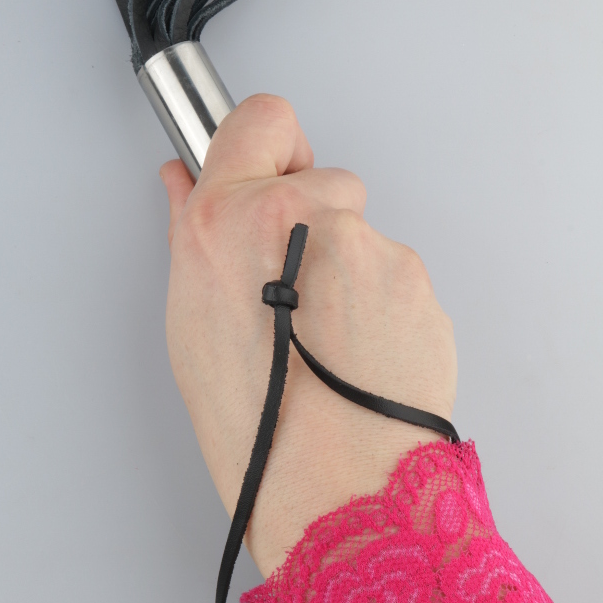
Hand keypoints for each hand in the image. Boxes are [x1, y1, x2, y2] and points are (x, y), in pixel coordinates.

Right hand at [160, 96, 456, 576]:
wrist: (336, 485)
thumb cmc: (256, 423)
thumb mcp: (190, 320)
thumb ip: (193, 231)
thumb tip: (186, 182)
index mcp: (232, 220)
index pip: (262, 117)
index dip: (268, 146)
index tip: (270, 175)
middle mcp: (306, 217)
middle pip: (324, 176)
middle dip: (314, 216)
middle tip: (295, 287)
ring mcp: (370, 246)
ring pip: (362, 232)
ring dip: (348, 268)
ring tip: (327, 337)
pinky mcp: (416, 278)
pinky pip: (393, 273)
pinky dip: (380, 302)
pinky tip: (359, 350)